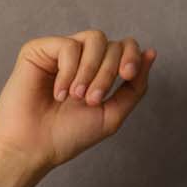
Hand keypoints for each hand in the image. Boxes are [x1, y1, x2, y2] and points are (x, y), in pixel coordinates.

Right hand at [0, 30, 155, 175]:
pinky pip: (68, 46)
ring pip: (94, 39)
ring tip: (76, 97)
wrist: (34, 148)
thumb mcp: (111, 115)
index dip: (131, 56)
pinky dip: (68, 71)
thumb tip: (152, 53)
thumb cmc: (67, 136)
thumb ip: (134, 87)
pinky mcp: (39, 49)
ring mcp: (59, 52)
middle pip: (111, 45)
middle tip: (91, 101)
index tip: (127, 76)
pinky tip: (58, 93)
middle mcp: (80, 58)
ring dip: (92, 70)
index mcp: (98, 72)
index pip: (124, 47)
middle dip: (108, 73)